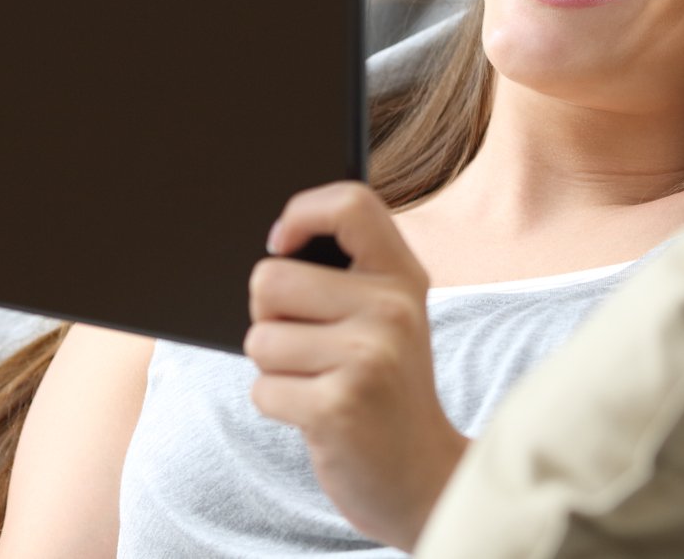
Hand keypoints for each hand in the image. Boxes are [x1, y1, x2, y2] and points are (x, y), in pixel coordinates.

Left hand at [246, 181, 467, 550]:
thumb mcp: (387, 318)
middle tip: (309, 347)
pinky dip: (278, 405)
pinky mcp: (338, 406)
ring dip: (274, 369)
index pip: (350, 204)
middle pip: (270, 279)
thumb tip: (273, 242)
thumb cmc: (385, 388)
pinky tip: (319, 415)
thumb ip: (346, 273)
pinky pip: (263, 388)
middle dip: (269, 318)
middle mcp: (391, 309)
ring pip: (259, 339)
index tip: (280, 243)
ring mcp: (368, 357)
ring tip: (319, 383)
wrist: (424, 479)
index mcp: (402, 277)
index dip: (301, 213)